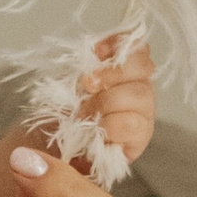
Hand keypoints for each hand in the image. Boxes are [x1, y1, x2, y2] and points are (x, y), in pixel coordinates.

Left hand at [67, 32, 158, 169]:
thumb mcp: (66, 83)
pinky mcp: (139, 140)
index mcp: (123, 70)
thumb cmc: (60, 116)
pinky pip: (134, 125)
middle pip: (144, 66)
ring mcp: (142, 114)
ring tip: (83, 114)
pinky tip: (96, 131)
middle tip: (86, 85)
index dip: (119, 43)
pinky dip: (111, 125)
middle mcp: (138, 89)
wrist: (52, 153)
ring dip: (106, 102)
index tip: (95, 51)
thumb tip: (92, 51)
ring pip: (140, 95)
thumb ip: (84, 64)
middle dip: (111, 73)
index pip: (136, 46)